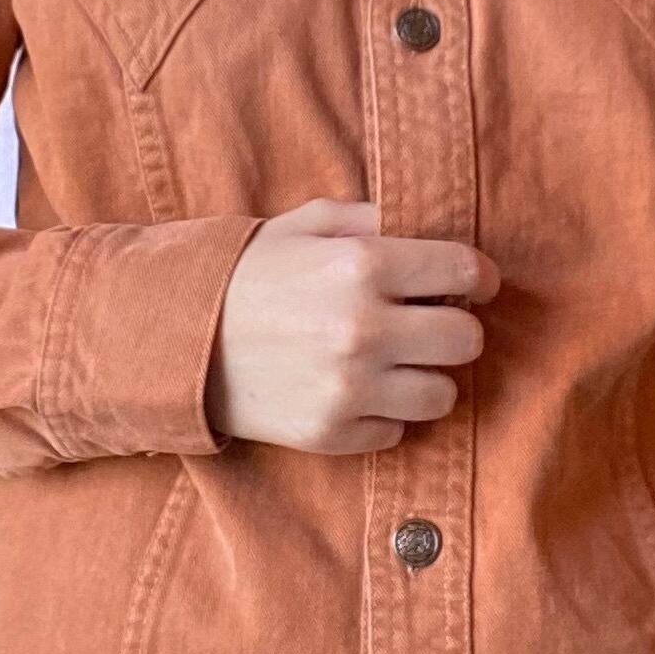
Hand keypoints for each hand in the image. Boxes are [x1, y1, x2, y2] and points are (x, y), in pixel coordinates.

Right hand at [204, 197, 498, 453]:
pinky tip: (354, 390)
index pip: (465, 272)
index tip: (472, 284)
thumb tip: (430, 229)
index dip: (477, 277)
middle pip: (467, 340)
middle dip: (453, 328)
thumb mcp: (306, 225)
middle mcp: (364, 329)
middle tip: (428, 325)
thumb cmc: (248, 276)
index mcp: (362, 266)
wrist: (176, 340)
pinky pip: (397, 430)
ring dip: (424, 377)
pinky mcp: (333, 433)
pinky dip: (384, 413)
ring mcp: (350, 388)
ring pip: (442, 394)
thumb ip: (372, 220)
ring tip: (392, 363)